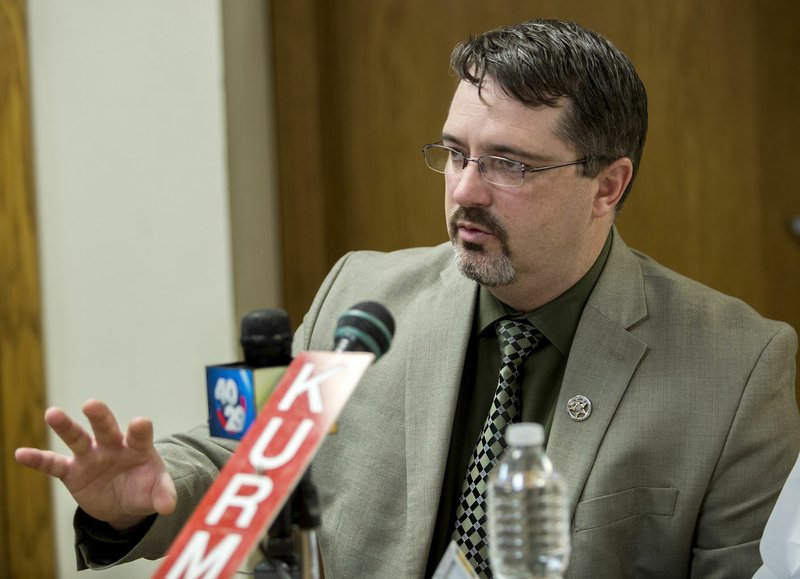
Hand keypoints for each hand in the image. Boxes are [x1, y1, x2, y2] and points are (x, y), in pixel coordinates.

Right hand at [15, 399, 176, 529]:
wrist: (124, 501)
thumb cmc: (144, 488)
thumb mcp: (157, 493)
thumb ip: (164, 495)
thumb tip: (169, 506)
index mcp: (137, 447)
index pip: (139, 434)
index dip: (140, 428)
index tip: (140, 422)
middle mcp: (112, 446)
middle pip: (106, 427)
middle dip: (100, 416)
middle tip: (92, 404)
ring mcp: (90, 456)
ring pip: (77, 437)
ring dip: (65, 426)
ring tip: (52, 413)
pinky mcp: (72, 471)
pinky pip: (53, 464)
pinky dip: (38, 459)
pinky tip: (21, 454)